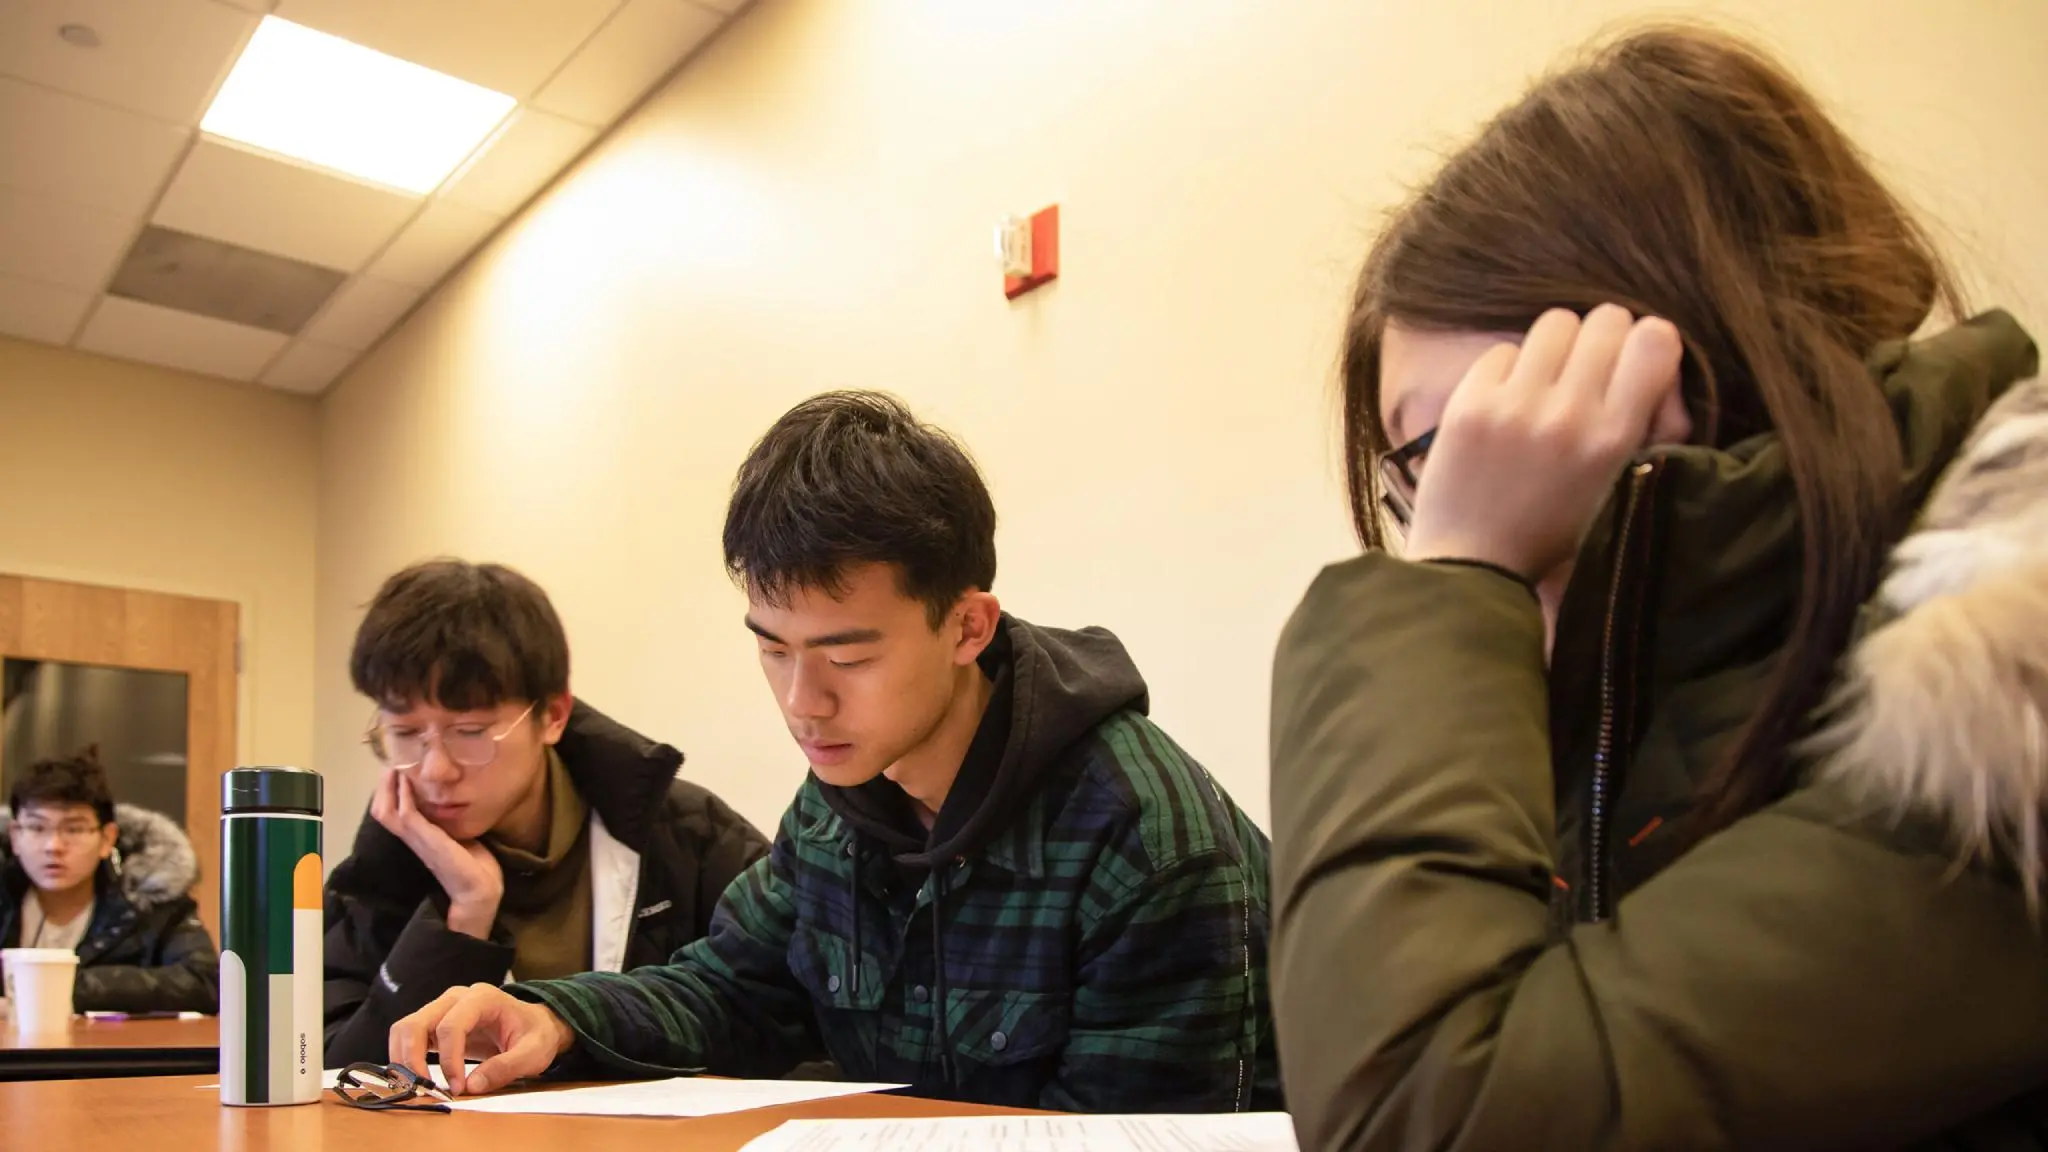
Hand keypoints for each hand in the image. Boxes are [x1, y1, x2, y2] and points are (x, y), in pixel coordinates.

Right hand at [369, 768, 503, 937]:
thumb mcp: (460, 838)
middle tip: (391, 765)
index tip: (396, 770)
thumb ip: (452, 823)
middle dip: (383, 787)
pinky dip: (403, 797)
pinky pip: (406, 815)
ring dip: (388, 788)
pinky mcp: (427, 841)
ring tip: (394, 768)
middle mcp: (413, 838)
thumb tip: (459, 802)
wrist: (480, 890)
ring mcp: (417, 840)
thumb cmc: (474, 866)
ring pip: (387, 812)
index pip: (392, 813)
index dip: (390, 793)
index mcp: (419, 838)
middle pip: (382, 811)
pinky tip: (407, 782)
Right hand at [389, 983, 575, 1096]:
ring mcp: (442, 1008)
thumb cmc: (535, 1035)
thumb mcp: (533, 1053)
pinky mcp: (435, 1024)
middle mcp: (456, 998)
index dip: (449, 1059)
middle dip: (413, 1060)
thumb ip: (506, 1068)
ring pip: (405, 1029)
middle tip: (424, 1090)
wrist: (534, 1026)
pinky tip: (416, 1079)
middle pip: (416, 1023)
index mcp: (482, 998)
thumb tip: (471, 1087)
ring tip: (418, 1087)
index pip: (451, 1025)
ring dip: (403, 1060)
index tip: (457, 1088)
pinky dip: (405, 1059)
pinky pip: (408, 1037)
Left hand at [1403, 305, 1687, 579]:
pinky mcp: (1469, 403)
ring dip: (1556, 347)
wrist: (1471, 564)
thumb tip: (1655, 352)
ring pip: (1555, 322)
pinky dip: (1508, 370)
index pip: (1655, 338)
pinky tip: (1505, 405)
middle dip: (1603, 339)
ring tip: (1546, 382)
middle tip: (1588, 370)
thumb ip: (1648, 425)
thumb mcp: (1620, 486)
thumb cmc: (1552, 531)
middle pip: (1605, 319)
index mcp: (1614, 440)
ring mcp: (1515, 406)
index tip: (1633, 362)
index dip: (1646, 341)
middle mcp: (1569, 415)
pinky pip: (1503, 349)